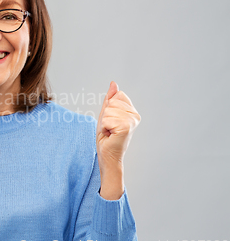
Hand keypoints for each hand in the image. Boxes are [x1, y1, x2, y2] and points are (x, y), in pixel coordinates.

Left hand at [96, 81, 140, 198]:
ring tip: (109, 132)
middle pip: (112, 101)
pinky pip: (107, 118)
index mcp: (132, 111)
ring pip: (109, 110)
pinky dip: (104, 127)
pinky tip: (110, 135)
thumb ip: (110, 99)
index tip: (110, 121)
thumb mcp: (106, 114)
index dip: (108, 108)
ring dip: (104, 122)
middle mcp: (135, 115)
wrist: (107, 156)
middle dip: (105, 115)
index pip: (117, 95)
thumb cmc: (107, 138)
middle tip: (109, 128)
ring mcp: (132, 121)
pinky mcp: (126, 127)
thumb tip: (113, 83)